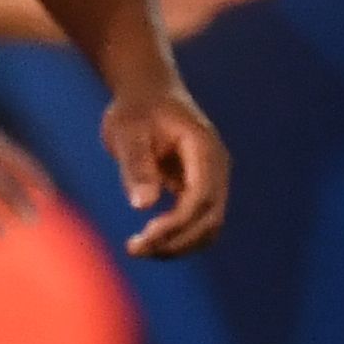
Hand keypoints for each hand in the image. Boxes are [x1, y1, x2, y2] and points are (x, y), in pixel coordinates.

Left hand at [105, 81, 230, 256]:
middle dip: (176, 241)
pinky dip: (177, 239)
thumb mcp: (128, 132)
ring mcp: (212, 180)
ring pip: (208, 228)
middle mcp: (216, 168)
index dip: (177, 224)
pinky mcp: (201, 190)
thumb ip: (137, 166)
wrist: (149, 93)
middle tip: (133, 249)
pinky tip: (148, 241)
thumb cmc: (136, 109)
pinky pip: (198, 224)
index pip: (201, 197)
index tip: (143, 237)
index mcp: (204, 149)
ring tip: (138, 249)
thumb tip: (143, 205)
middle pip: (210, 219)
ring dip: (178, 246)